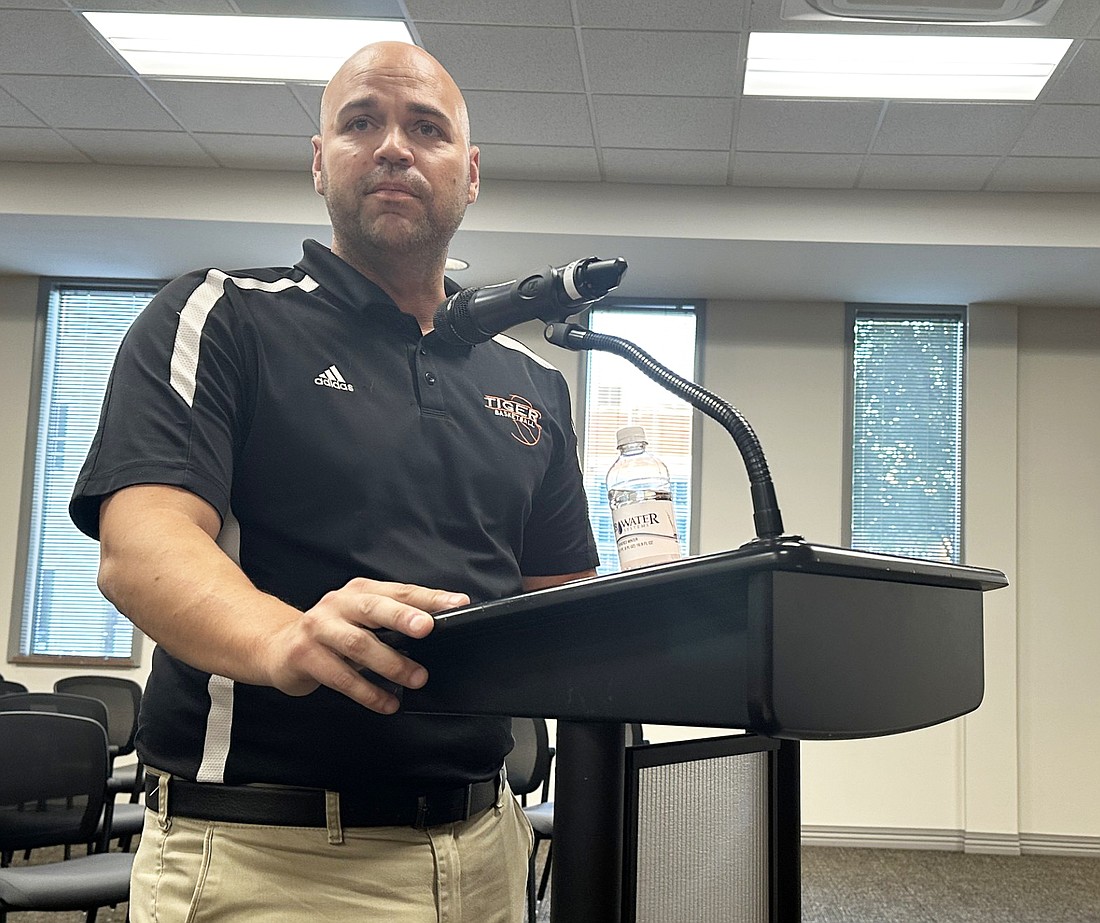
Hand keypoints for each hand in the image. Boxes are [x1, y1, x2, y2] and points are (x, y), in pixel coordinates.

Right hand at [262, 577, 468, 714]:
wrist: (277, 647)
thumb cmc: (330, 633)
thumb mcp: (359, 619)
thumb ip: (390, 621)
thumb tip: (435, 630)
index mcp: (358, 592)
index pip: (399, 591)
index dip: (429, 597)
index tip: (457, 603)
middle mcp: (338, 604)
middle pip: (373, 608)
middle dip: (402, 617)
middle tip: (428, 628)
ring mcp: (318, 628)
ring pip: (357, 644)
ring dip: (390, 663)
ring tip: (417, 678)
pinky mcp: (304, 656)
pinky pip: (340, 676)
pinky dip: (367, 692)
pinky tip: (387, 702)